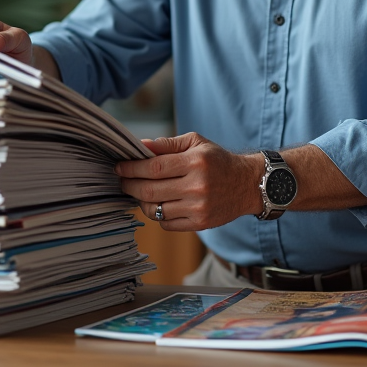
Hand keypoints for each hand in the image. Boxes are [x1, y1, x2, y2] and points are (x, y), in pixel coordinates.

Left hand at [115, 133, 262, 231]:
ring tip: (139, 192)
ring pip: (156, 209)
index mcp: (195, 162)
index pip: (154, 167)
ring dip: (141, 201)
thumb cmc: (217, 160)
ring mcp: (199, 207)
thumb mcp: (196, 143)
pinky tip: (158, 204)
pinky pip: (166, 223)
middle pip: (151, 190)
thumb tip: (140, 146)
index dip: (132, 168)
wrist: (247, 184)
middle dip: (129, 185)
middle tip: (121, 180)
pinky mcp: (200, 223)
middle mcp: (197, 186)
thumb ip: (167, 144)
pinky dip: (157, 214)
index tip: (119, 166)